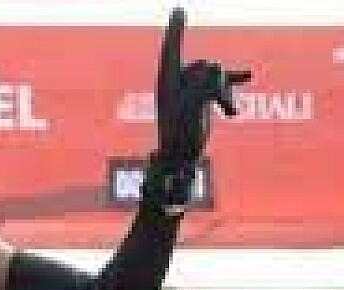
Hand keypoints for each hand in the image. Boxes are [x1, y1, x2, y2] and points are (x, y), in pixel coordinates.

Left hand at [155, 7, 250, 166]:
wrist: (180, 156)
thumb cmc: (178, 133)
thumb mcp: (190, 106)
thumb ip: (203, 84)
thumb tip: (216, 72)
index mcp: (166, 80)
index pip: (172, 49)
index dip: (176, 29)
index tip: (179, 8)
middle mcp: (177, 81)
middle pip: (206, 66)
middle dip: (214, 83)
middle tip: (211, 104)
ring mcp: (191, 89)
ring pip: (217, 75)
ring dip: (224, 91)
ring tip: (232, 105)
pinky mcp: (203, 99)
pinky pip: (222, 85)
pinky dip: (229, 93)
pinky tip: (242, 90)